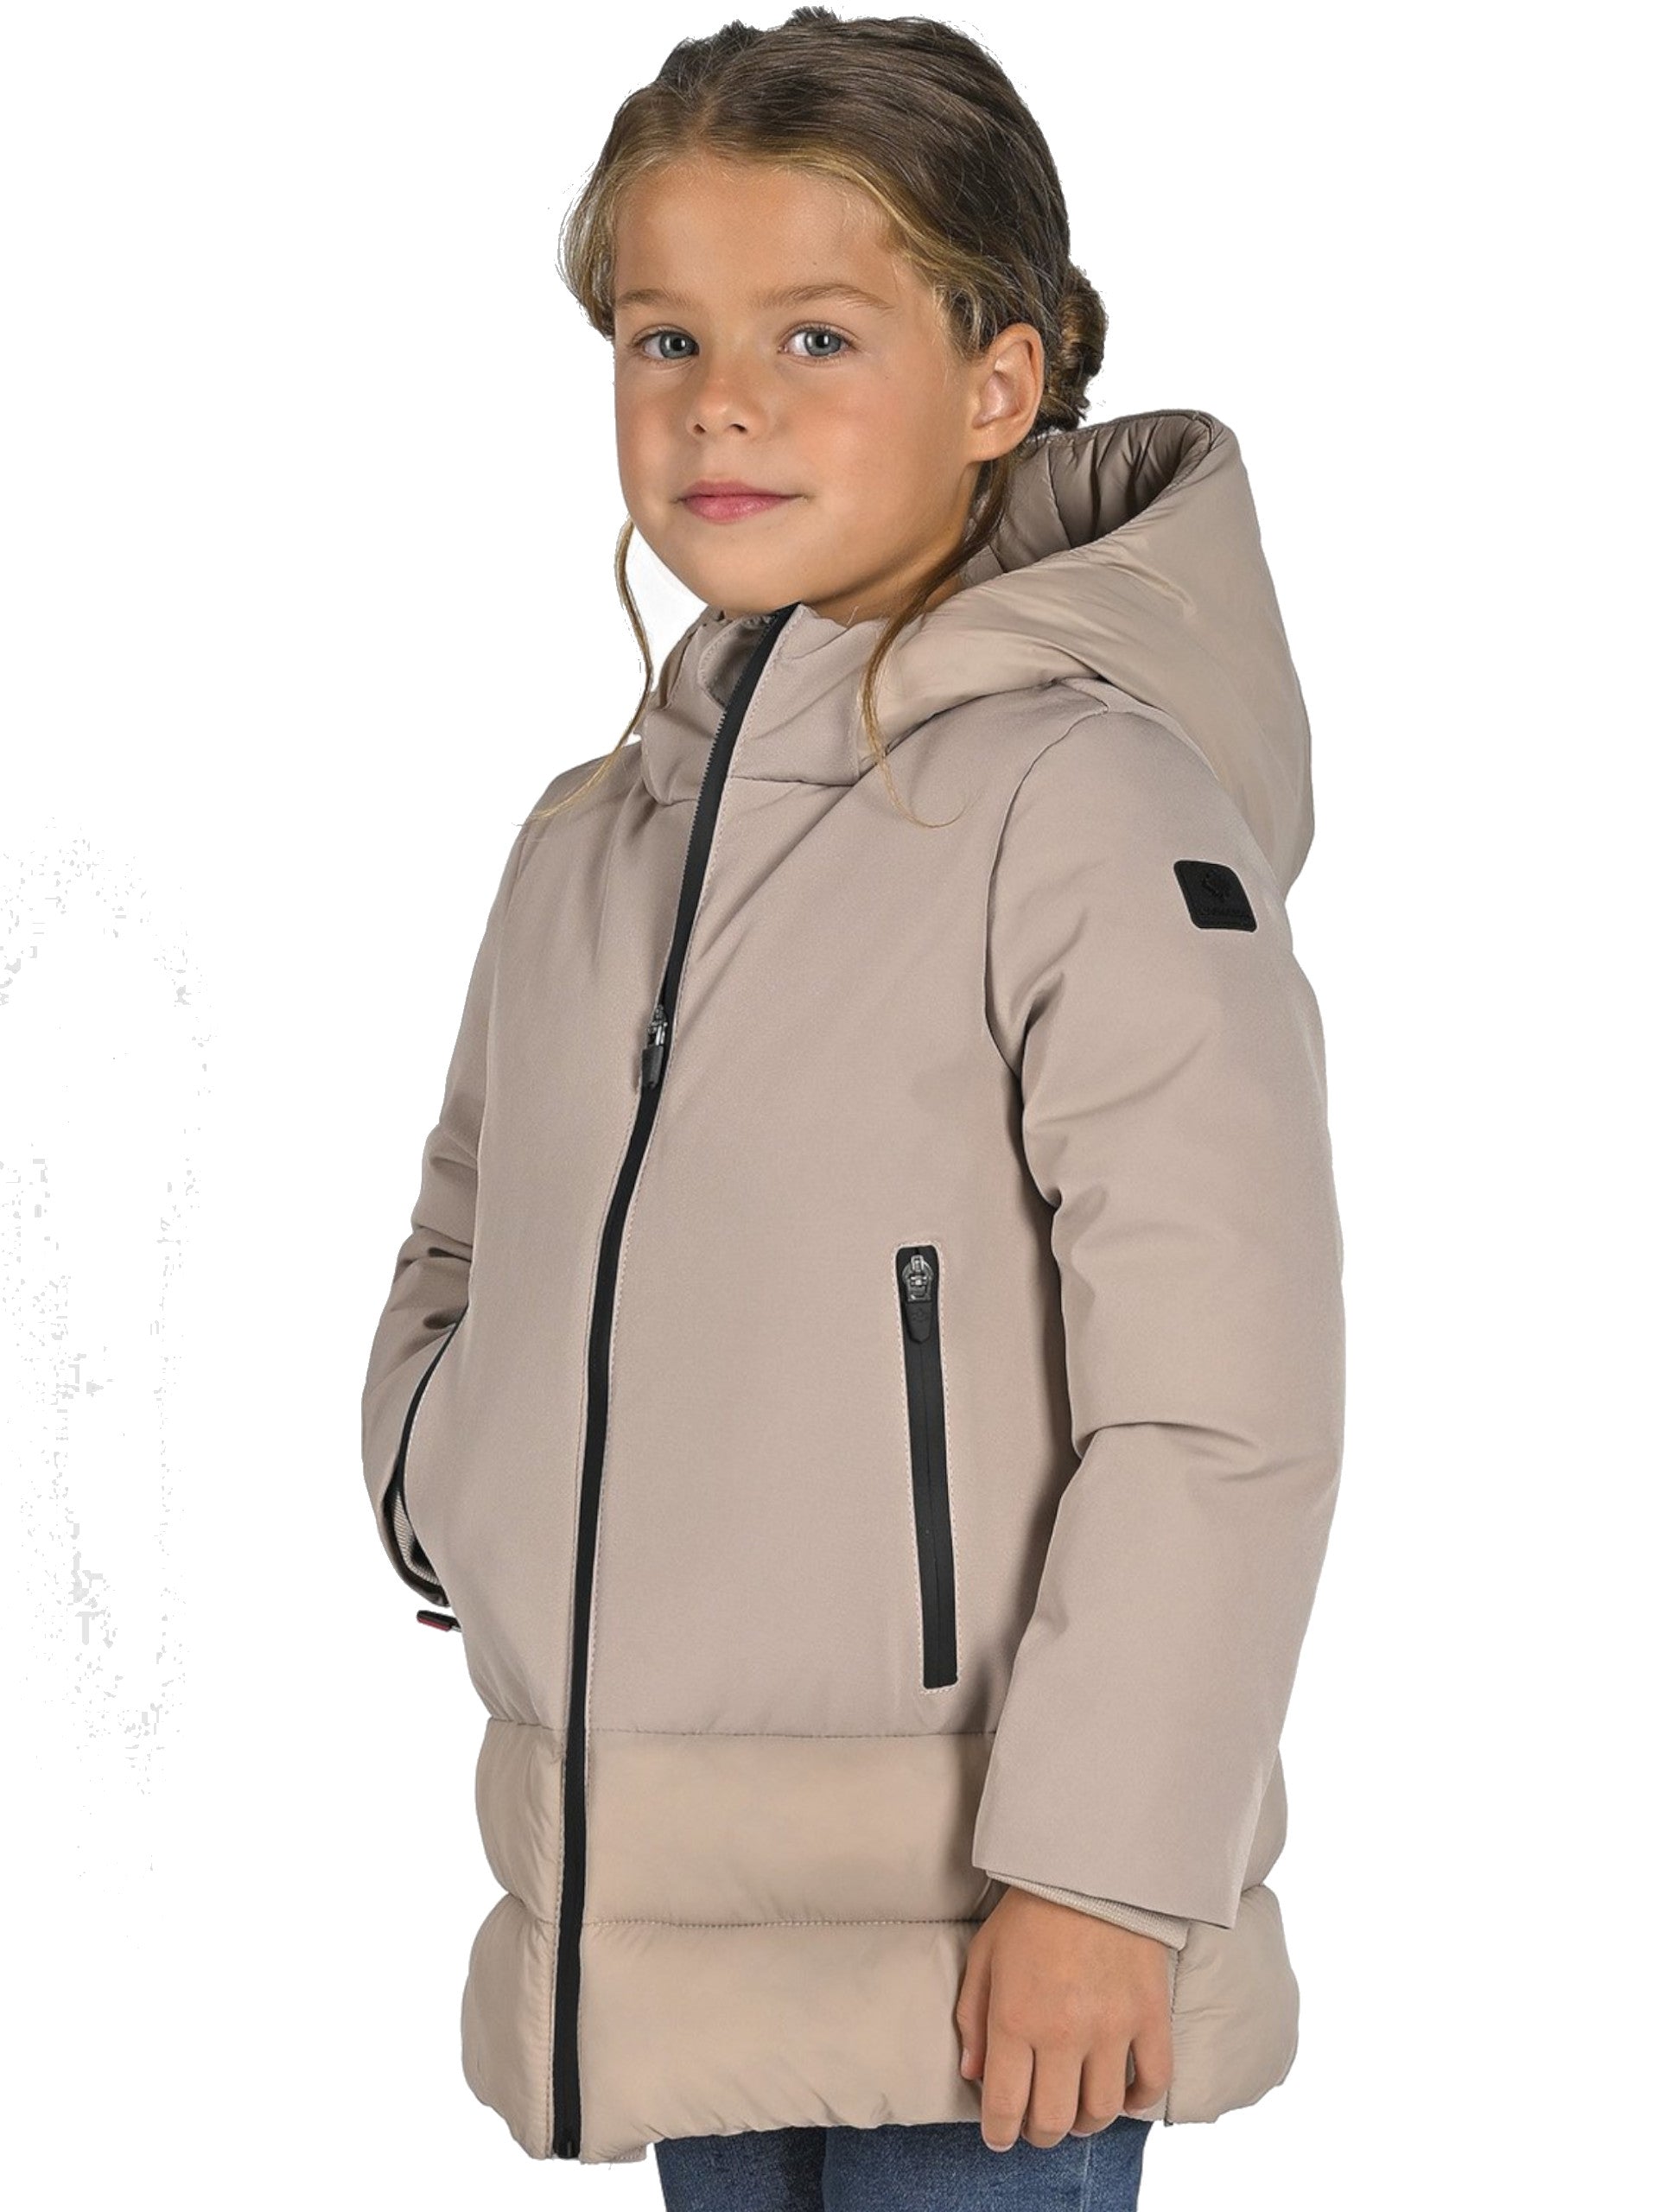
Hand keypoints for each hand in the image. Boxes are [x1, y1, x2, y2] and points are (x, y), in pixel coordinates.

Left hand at [954, 1886, 1173, 2150]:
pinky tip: (1122, 2095)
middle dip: (1040, 2133)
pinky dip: (1137, 2100)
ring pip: (1101, 2112)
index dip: (999, 2133)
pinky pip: (1152, 2081)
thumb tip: (973, 2076)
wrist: (1091, 1865)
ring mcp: (1111, 2027)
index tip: (1000, 2135)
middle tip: (1037, 2123)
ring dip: (1085, 2123)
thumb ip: (972, 2018)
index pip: (1005, 2106)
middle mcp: (1062, 2033)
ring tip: (1076, 2111)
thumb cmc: (1030, 1909)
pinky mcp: (1150, 2016)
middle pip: (1053, 2120)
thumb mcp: (985, 1955)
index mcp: (1014, 2018)